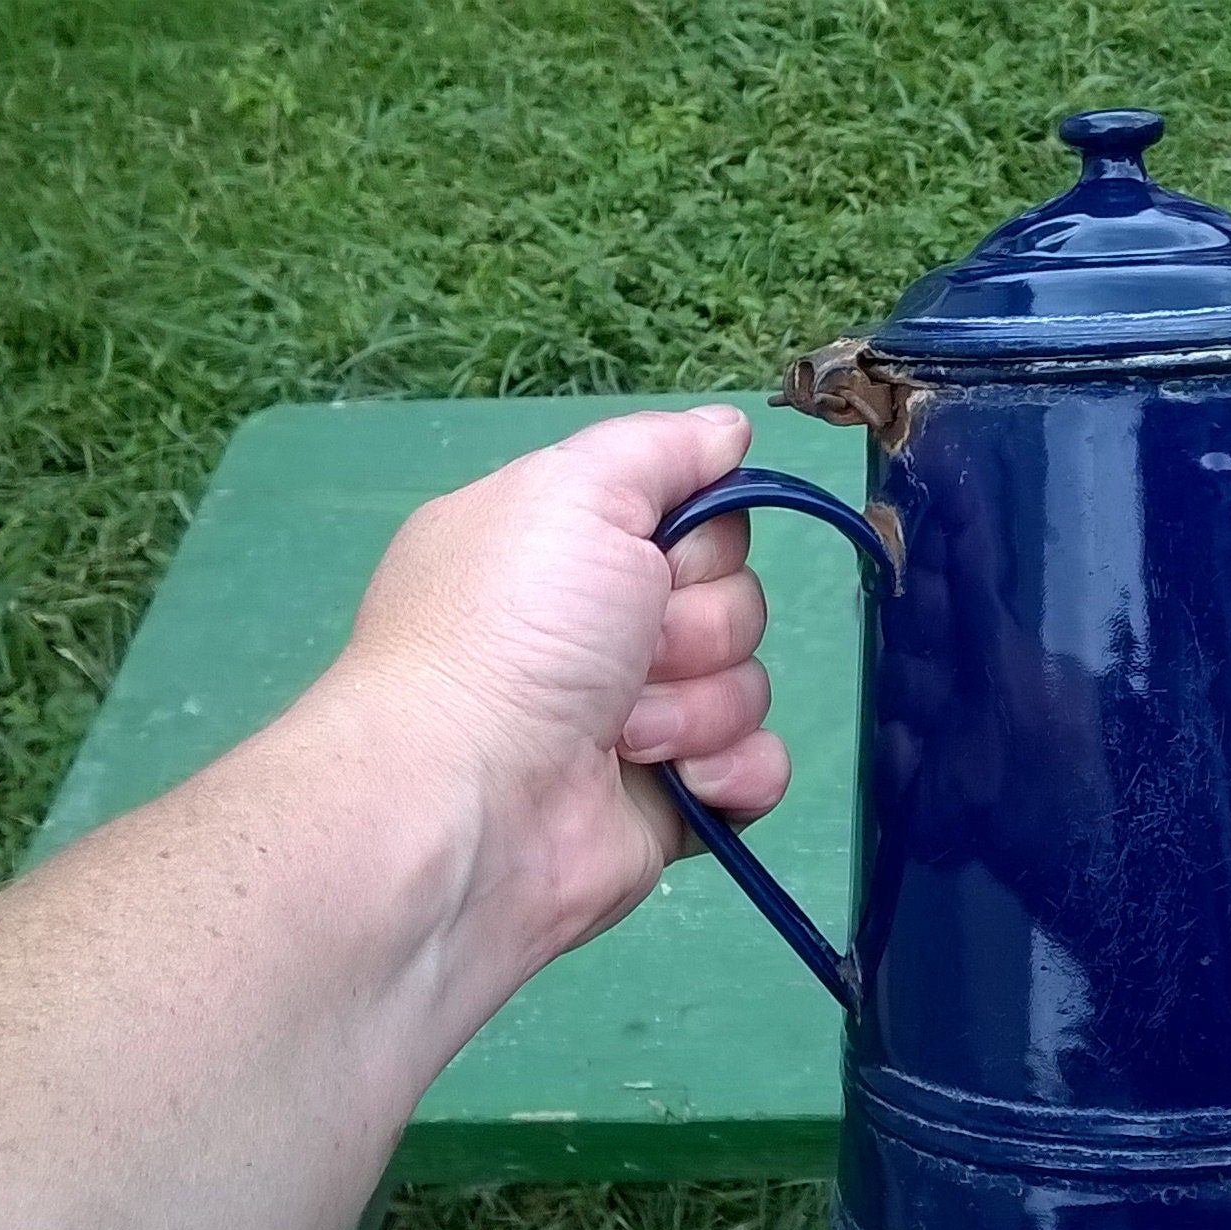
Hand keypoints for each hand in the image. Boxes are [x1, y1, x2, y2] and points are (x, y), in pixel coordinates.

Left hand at [327, 405, 789, 970]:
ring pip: (749, 685)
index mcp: (570, 551)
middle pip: (736, 601)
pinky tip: (684, 783)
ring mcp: (641, 722)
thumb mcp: (572, 493)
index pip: (698, 519)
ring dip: (700, 707)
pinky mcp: (673, 801)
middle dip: (698, 628)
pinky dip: (734, 773)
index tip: (652, 560)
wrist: (474, 800)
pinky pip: (757, 768)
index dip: (698, 540)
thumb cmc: (512, 632)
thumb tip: (730, 427)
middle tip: (632, 656)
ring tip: (627, 737)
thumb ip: (660, 448)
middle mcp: (602, 631)